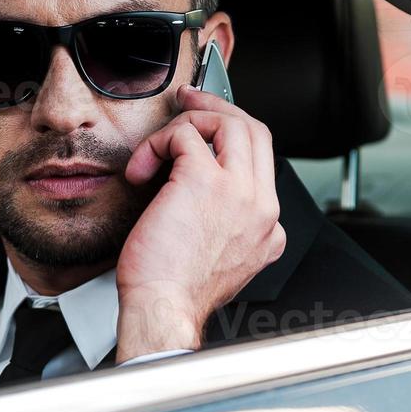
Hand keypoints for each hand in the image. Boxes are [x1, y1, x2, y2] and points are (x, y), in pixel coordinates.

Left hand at [114, 87, 285, 362]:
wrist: (165, 309)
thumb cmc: (178, 292)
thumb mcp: (223, 263)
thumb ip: (230, 230)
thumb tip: (204, 201)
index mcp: (268, 226)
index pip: (263, 161)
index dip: (232, 139)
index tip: (207, 133)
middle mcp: (261, 205)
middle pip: (255, 131)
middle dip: (219, 108)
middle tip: (189, 102)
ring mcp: (238, 191)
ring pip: (229, 123)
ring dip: (190, 121)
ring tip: (160, 141)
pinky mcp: (204, 181)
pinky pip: (186, 136)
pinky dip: (159, 143)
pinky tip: (142, 168)